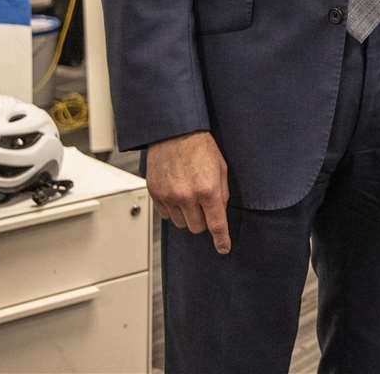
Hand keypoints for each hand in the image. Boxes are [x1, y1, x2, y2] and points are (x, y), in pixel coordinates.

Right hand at [146, 131, 230, 253]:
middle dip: (203, 221)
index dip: (222, 240)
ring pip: (180, 223)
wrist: (175, 132)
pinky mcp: (155, 193)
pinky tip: (177, 193)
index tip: (224, 248)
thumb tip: (220, 213)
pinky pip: (165, 214)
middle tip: (204, 206)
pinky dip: (172, 209)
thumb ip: (222, 193)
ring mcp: (169, 195)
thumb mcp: (221, 168)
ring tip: (189, 196)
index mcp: (208, 189)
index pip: (216, 224)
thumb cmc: (200, 147)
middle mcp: (187, 196)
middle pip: (197, 228)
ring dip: (187, 216)